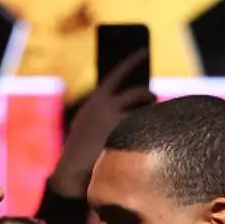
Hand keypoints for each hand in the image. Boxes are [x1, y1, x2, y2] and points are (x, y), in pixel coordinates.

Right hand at [49, 52, 155, 197]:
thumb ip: (101, 110)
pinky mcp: (126, 138)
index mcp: (96, 99)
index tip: (144, 51)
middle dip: (148, 95)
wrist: (72, 172)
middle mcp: (107, 106)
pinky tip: (150, 141)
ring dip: (150, 115)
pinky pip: (144, 131)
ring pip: (144, 113)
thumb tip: (125, 103)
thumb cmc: (79, 150)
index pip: (119, 73)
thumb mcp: (86, 123)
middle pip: (139, 93)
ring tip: (153, 121)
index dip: (133, 60)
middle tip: (152, 99)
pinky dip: (147, 134)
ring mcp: (117, 122)